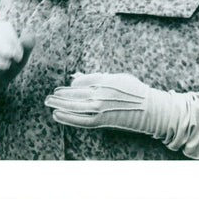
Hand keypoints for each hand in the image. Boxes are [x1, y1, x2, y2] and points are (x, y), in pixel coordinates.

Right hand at [0, 21, 34, 119]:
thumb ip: (26, 47)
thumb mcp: (20, 60)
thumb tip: (31, 34)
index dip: (13, 41)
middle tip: (12, 59)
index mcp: (0, 32)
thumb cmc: (8, 68)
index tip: (19, 57)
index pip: (4, 28)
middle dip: (3, 46)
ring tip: (5, 67)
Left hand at [45, 72, 180, 140]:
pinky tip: (57, 115)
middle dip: (60, 95)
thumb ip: (97, 77)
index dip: (70, 86)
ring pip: (74, 106)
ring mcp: (100, 107)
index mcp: (104, 80)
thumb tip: (78, 78)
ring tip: (48, 103)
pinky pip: (81, 120)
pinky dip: (67, 118)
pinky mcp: (102, 120)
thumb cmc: (135, 90)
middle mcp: (100, 93)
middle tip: (49, 96)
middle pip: (74, 93)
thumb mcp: (117, 77)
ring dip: (59, 104)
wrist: (150, 109)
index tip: (63, 89)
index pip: (81, 82)